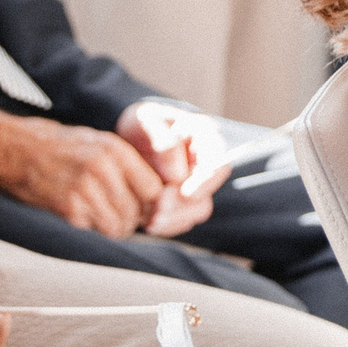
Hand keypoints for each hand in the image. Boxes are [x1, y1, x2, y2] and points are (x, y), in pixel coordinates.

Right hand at [0, 111, 165, 236]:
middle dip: (134, 219)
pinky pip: (92, 227)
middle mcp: (103, 169)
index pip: (153, 189)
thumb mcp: (97, 141)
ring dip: (115, 227)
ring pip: (117, 225)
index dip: (152, 203)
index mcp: (115, 150)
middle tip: (126, 218)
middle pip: (137, 211)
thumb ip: (124, 163)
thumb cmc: (59, 145)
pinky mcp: (66, 208)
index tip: (146, 207)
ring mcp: (84, 189)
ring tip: (108, 220)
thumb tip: (153, 191)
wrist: (14, 149)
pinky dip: (92, 226)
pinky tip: (84, 214)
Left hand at [115, 101, 230, 237]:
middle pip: (207, 196)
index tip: (185, 194)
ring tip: (150, 220)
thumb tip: (178, 176)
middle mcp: (205, 164)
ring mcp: (195, 186)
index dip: (205, 183)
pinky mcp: (181, 203)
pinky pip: (180, 222)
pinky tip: (146, 222)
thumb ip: (163, 141)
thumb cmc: (140, 122)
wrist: (128, 135)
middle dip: (181, 207)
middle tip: (156, 209)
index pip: (218, 165)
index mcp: (206, 138)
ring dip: (173, 220)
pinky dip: (165, 225)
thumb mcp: (146, 120)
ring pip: (195, 213)